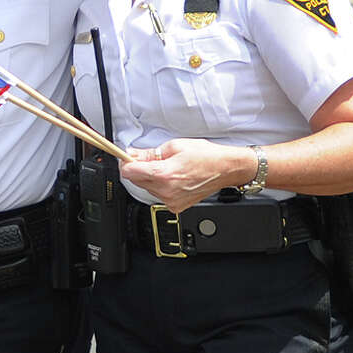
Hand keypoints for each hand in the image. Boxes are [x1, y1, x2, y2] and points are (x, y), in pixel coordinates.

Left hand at [120, 140, 250, 213]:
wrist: (226, 169)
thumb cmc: (206, 156)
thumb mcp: (175, 146)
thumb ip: (149, 153)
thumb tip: (133, 154)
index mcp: (164, 174)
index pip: (129, 172)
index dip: (126, 163)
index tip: (128, 158)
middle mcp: (166, 191)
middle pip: (137, 180)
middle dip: (140, 169)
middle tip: (154, 159)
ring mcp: (171, 200)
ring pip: (148, 188)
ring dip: (152, 178)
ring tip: (169, 168)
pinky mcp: (176, 206)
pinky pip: (159, 195)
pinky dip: (162, 187)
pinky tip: (174, 178)